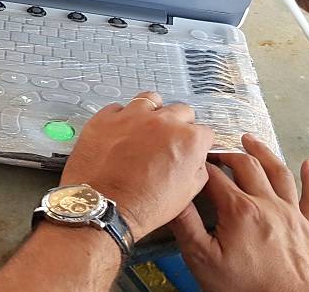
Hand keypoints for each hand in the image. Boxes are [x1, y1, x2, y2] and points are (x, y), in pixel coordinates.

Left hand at [60, 91, 214, 238]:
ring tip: (146, 127)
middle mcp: (163, 121)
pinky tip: (120, 132)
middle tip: (168, 141)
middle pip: (181, 111)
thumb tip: (195, 159)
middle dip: (179, 124)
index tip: (190, 150)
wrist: (104, 207)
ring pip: (151, 100)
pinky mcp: (106, 117)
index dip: (198, 143)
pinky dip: (122, 118)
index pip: (204, 132)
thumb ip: (197, 169)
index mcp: (188, 139)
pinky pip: (118, 108)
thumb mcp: (187, 194)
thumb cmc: (143, 205)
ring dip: (153, 111)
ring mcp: (133, 115)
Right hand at [169, 134, 308, 291]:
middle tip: (218, 151)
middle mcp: (267, 204)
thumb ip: (186, 225)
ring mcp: (290, 214)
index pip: (215, 176)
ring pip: (279, 172)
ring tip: (251, 141)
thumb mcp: (203, 259)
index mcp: (239, 210)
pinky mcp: (307, 227)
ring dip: (264, 153)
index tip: (193, 161)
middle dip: (229, 154)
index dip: (201, 165)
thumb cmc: (245, 289)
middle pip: (247, 166)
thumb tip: (175, 198)